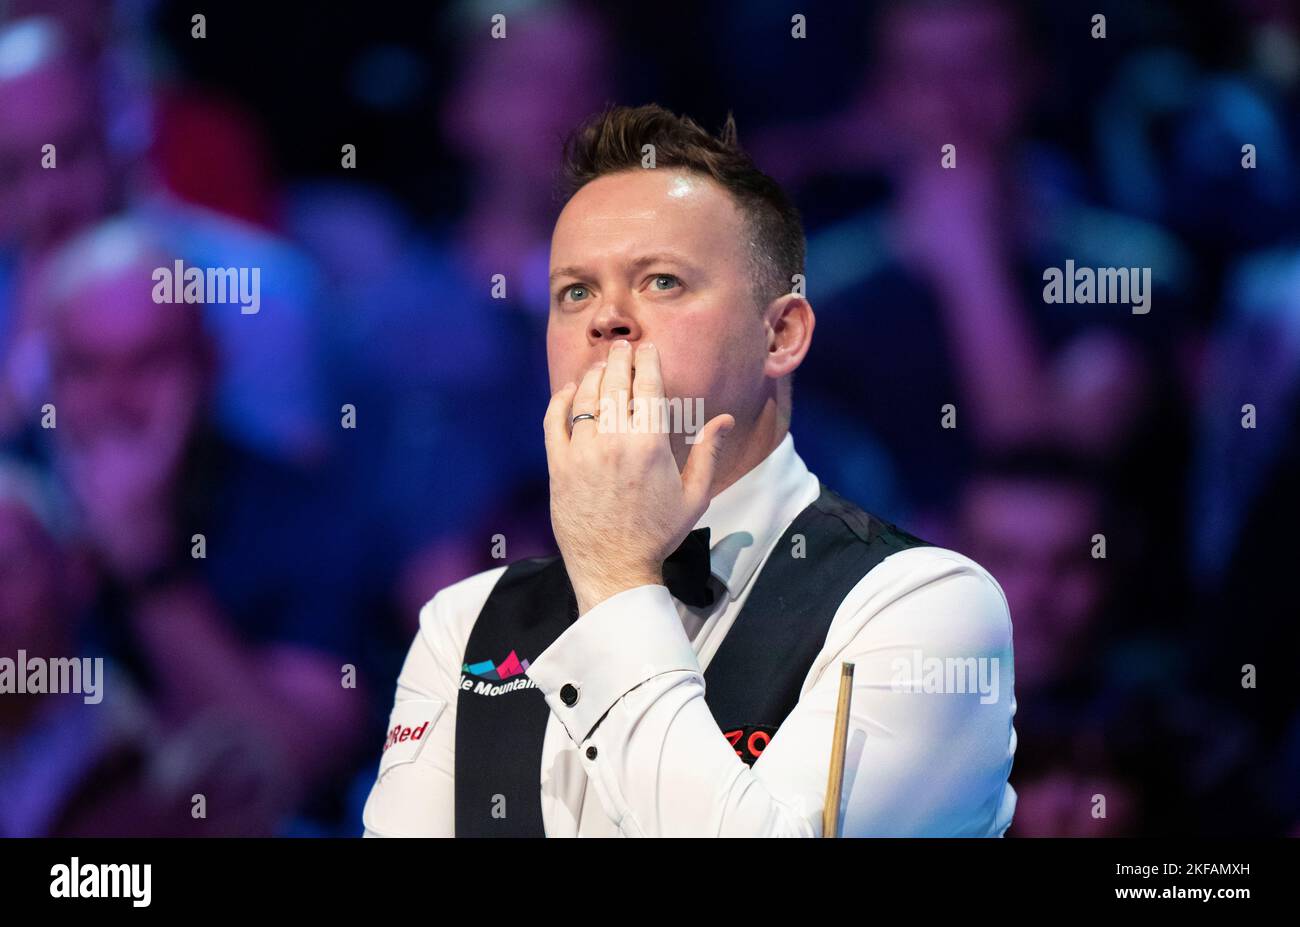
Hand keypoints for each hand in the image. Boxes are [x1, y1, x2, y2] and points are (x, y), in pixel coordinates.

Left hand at [543, 339, 733, 614]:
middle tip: (622, 347)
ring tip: (600, 367)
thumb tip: (725, 419)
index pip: (647, 385)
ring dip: (593, 375)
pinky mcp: (558, 466)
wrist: (614, 569)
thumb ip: (708, 453)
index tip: (647, 347)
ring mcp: (582, 452)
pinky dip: (561, 400)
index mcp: (650, 445)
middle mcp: (615, 441)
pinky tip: (570, 391)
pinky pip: (554, 421)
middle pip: (614, 383)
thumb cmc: (658, 534)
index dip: (647, 360)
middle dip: (620, 358)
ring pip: (584, 397)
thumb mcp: (694, 497)